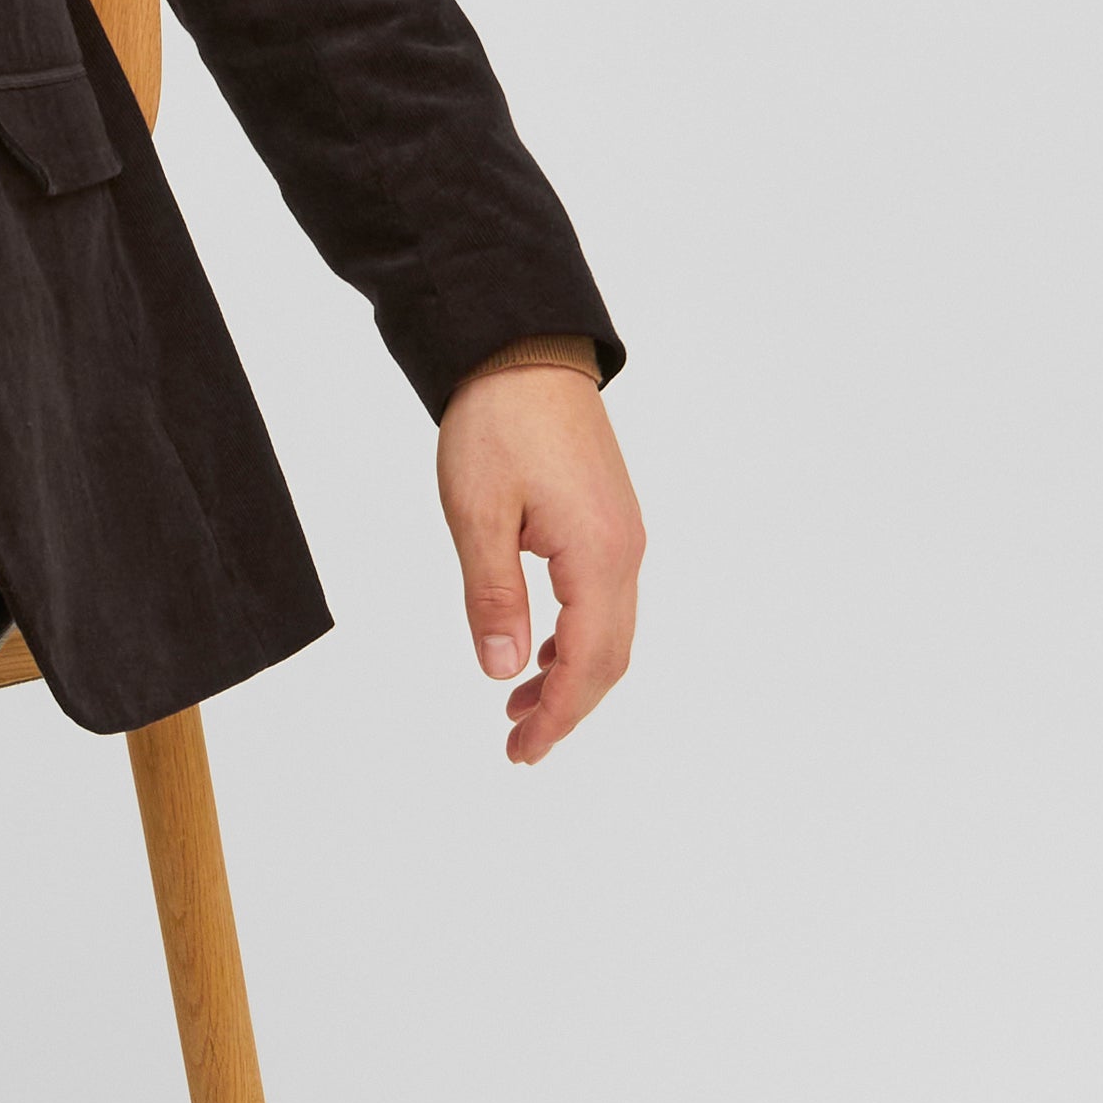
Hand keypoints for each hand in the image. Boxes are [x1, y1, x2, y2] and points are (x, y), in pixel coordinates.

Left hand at [435, 349, 641, 763]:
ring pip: (610, 630)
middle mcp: (624, 550)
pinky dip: (574, 637)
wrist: (523, 351)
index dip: (557, 715)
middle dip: (567, 707)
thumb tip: (500, 672)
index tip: (521, 751)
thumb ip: (492, 597)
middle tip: (518, 746)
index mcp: (598, 555)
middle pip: (610, 657)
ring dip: (570, 675)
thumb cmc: (497, 423)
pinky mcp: (609, 520)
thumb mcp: (477, 515)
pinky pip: (603, 599)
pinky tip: (536, 650)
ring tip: (518, 707)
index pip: (587, 662)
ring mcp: (622, 534)